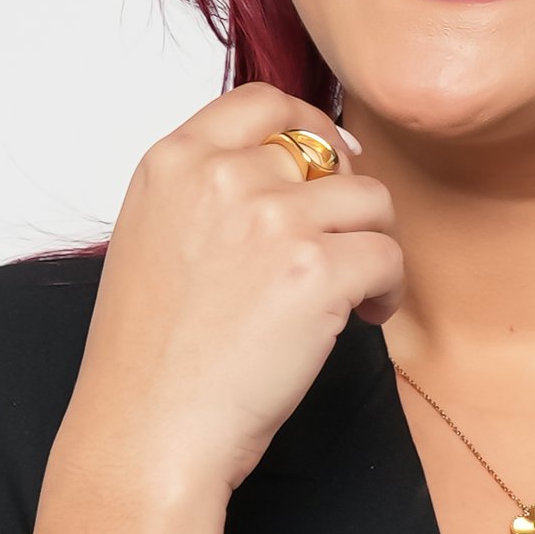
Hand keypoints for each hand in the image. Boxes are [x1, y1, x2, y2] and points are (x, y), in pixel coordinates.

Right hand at [20, 87, 402, 533]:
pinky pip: (387, 255)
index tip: (332, 163)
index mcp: (171, 161)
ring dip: (372, 247)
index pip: (263, 100)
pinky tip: (362, 320)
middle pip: (325, 151)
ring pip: (370, 201)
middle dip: (345, 202)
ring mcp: (272, 218)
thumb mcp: (153, 242)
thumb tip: (289, 171)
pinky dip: (387, 290)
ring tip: (353, 297)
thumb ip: (207, 194)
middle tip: (342, 252)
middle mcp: (222, 175)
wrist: (147, 433)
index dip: (310, 126)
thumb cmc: (148, 361)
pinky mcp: (317, 269)